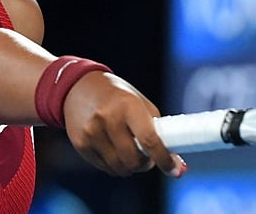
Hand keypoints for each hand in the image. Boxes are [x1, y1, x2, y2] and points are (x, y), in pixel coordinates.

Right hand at [61, 71, 186, 177]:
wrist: (78, 85)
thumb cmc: (115, 95)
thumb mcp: (139, 103)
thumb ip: (158, 131)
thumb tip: (178, 166)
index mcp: (128, 105)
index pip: (149, 140)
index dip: (164, 159)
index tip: (173, 169)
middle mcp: (107, 118)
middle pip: (133, 160)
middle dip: (145, 164)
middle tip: (147, 157)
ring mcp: (91, 132)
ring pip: (119, 168)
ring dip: (129, 166)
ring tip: (128, 152)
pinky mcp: (80, 143)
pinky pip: (104, 167)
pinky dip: (113, 164)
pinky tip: (111, 149)